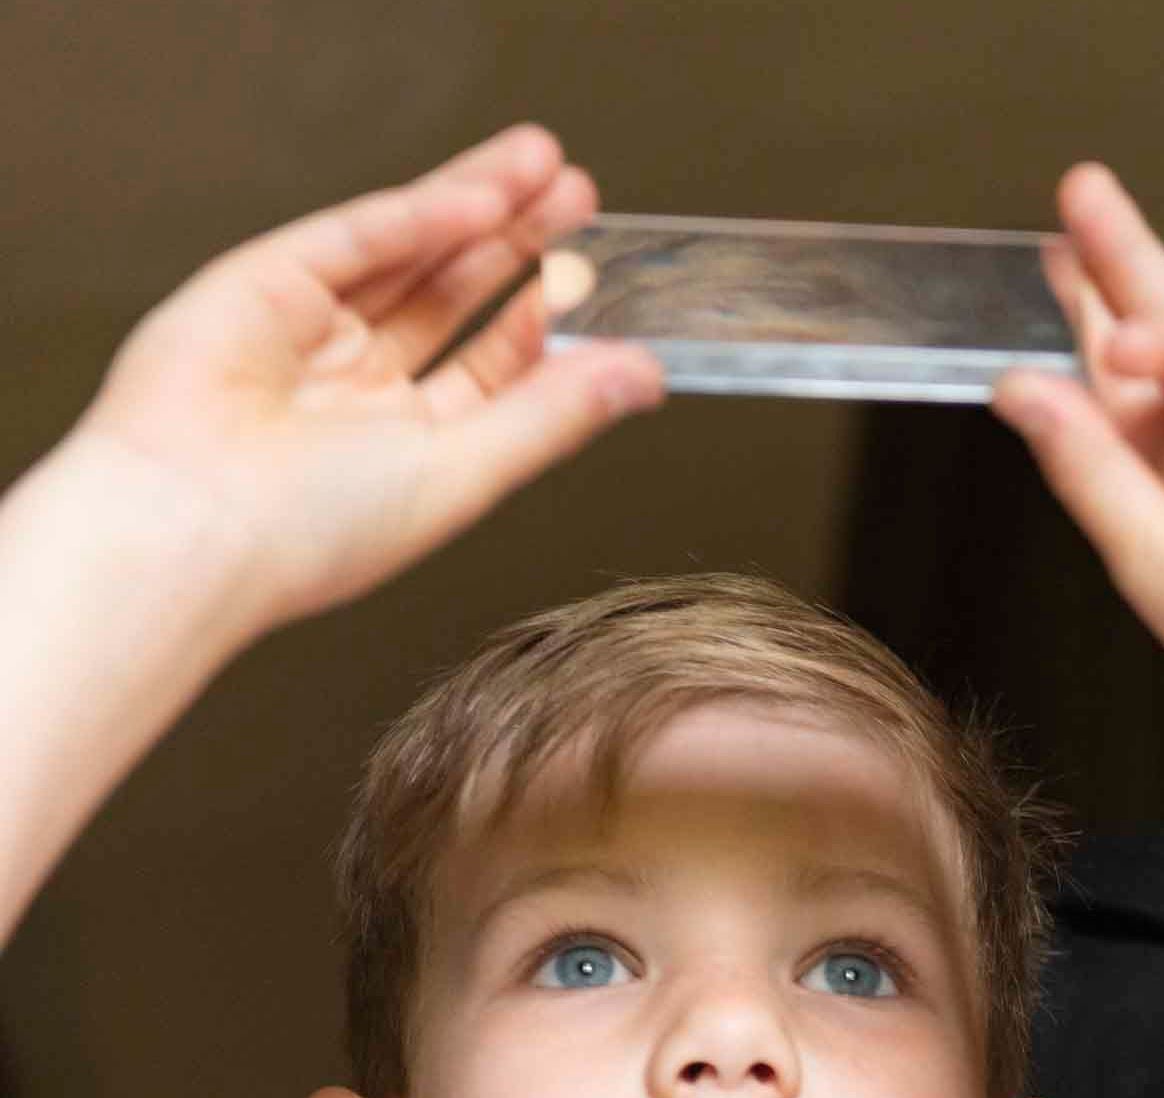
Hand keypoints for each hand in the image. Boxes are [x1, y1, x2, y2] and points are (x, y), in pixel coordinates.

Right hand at [59, 123, 662, 629]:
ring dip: (476, 203)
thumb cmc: (311, 533)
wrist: (189, 531)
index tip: (601, 279)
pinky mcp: (258, 286)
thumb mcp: (464, 470)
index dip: (541, 319)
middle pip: (452, 292)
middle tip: (579, 192)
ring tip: (544, 165)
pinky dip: (416, 216)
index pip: (489, 366)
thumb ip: (555, 414)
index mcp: (402, 442)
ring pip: (407, 252)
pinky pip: (351, 239)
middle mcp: (355, 384)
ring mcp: (306, 331)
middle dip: (518, 241)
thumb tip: (642, 376)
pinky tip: (477, 198)